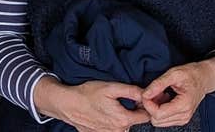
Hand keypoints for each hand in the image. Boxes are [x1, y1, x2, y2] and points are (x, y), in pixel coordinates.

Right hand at [33, 76, 148, 131]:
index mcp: (123, 120)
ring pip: (124, 127)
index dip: (145, 106)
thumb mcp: (112, 87)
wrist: (68, 104)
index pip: (146, 117)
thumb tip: (146, 94)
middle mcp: (117, 131)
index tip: (139, 99)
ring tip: (113, 106)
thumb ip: (132, 91)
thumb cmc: (88, 94)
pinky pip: (112, 130)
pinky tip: (104, 113)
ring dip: (123, 117)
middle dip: (134, 111)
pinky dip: (112, 122)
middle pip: (135, 122)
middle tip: (125, 100)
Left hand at [140, 57, 214, 127]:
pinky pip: (163, 120)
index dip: (148, 104)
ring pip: (158, 122)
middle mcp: (184, 115)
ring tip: (161, 94)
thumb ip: (158, 84)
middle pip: (156, 120)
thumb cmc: (191, 74)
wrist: (204, 78)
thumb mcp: (174, 73)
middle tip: (155, 92)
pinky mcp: (181, 119)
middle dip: (151, 106)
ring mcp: (183, 119)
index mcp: (184, 105)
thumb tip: (145, 94)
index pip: (158, 114)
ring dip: (155, 109)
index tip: (147, 92)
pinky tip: (164, 99)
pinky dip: (160, 110)